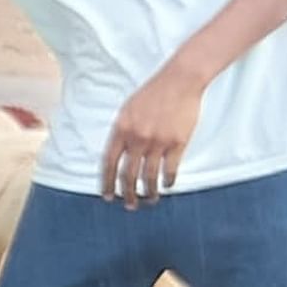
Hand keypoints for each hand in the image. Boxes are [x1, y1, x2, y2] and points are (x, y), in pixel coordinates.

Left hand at [101, 66, 204, 204]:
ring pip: (149, 176)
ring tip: (149, 200)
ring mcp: (157, 141)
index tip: (107, 196)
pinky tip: (166, 186)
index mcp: (120, 130)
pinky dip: (167, 181)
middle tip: (129, 205)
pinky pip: (170, 169)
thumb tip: (118, 156)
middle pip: (128, 175)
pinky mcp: (177, 142)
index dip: (107, 182)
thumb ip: (121, 133)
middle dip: (127, 194)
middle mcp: (137, 138)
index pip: (109, 164)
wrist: (179, 81)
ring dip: (148, 192)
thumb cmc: (152, 94)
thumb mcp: (127, 110)